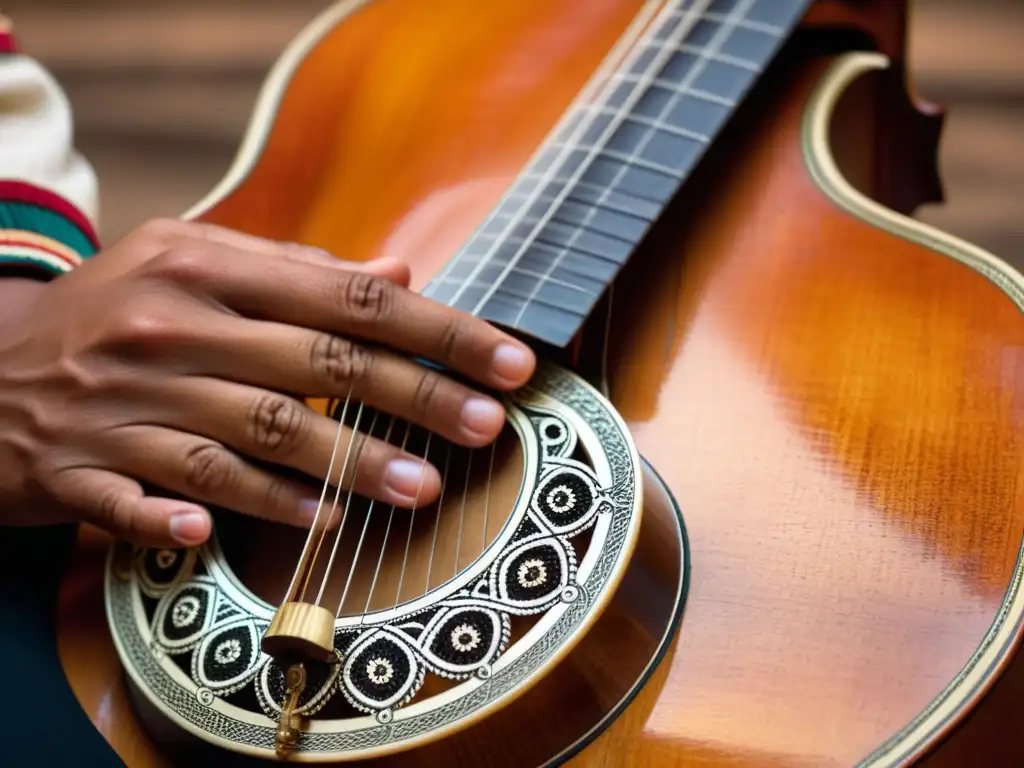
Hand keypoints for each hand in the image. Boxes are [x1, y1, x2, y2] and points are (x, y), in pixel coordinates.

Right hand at [0, 219, 534, 547]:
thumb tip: (400, 273)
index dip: (435, 330)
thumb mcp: (189, 261)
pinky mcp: (87, 469)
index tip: (504, 359)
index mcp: (203, 269)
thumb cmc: (113, 311)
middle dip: (412, 399)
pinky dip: (238, 512)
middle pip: (316, 367)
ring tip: (422, 488)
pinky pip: (172, 498)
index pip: (346, 296)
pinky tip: (309, 525)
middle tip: (484, 427)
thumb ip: (294, 266)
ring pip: (257, 438)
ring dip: (346, 467)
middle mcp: (170, 331)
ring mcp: (126, 404)